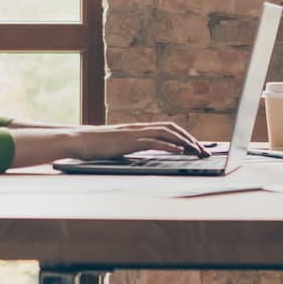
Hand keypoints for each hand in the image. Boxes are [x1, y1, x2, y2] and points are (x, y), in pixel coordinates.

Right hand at [8, 122, 208, 167]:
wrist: (77, 142)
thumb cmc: (94, 147)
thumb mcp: (118, 147)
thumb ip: (132, 148)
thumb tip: (145, 155)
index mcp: (138, 129)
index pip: (167, 129)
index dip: (184, 137)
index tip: (197, 148)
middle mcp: (139, 128)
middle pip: (172, 129)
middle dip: (191, 140)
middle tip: (205, 152)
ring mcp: (135, 133)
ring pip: (167, 133)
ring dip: (186, 143)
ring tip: (198, 153)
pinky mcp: (129, 141)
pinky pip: (154, 142)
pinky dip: (170, 146)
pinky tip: (181, 153)